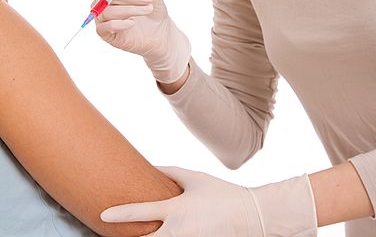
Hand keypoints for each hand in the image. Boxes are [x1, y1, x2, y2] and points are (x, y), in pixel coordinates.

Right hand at [94, 0, 190, 83]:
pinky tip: (133, 22)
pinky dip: (119, 24)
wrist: (160, 31)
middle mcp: (103, 3)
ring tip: (148, 8)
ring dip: (130, 9)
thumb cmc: (152, 7)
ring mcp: (103, 19)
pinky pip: (105, 28)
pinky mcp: (107, 34)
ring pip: (108, 12)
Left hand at [100, 166, 317, 236]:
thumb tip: (151, 166)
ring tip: (140, 233)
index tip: (103, 215)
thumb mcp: (196, 178)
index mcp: (176, 209)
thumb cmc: (222, 194)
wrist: (250, 217)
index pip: (141, 212)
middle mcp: (177, 231)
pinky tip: (165, 233)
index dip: (119, 214)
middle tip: (117, 232)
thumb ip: (171, 172)